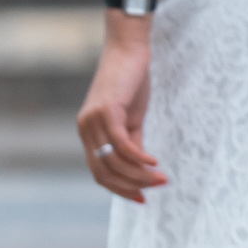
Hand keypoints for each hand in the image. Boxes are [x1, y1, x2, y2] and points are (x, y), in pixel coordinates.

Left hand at [74, 25, 165, 202]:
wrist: (129, 49)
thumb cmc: (131, 82)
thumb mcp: (131, 119)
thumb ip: (132, 144)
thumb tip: (139, 171)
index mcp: (88, 133)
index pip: (99, 173)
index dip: (120, 189)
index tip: (142, 198)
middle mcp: (85, 129)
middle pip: (104, 173)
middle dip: (130, 186)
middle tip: (156, 188)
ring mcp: (92, 120)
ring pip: (114, 161)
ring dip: (139, 175)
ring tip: (161, 178)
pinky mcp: (106, 111)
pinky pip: (121, 145)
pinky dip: (138, 158)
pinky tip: (154, 162)